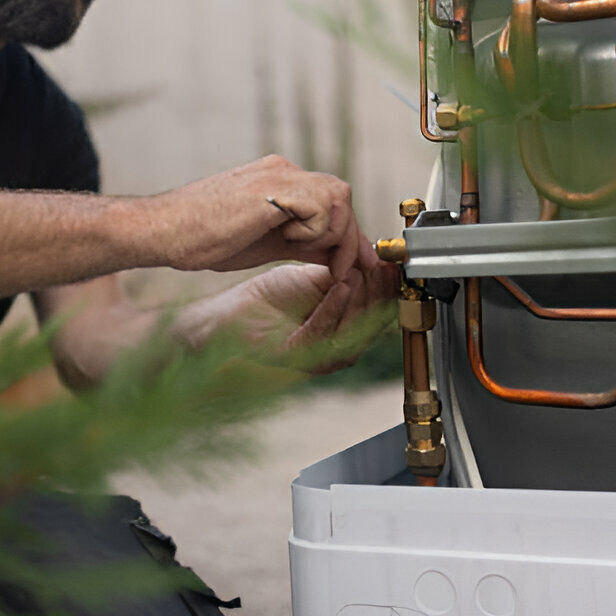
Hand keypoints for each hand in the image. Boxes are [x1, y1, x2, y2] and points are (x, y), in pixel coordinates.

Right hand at [145, 156, 376, 280]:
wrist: (162, 231)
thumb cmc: (202, 239)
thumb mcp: (267, 243)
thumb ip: (304, 244)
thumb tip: (338, 256)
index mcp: (279, 180)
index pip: (331, 200)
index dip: (347, 234)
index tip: (351, 265)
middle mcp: (282, 170)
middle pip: (341, 196)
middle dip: (348, 237)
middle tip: (340, 270)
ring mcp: (278, 175)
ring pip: (338, 198)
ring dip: (330, 235)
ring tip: (300, 251)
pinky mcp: (273, 188)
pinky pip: (322, 207)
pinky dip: (314, 231)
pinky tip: (285, 239)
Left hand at [189, 261, 399, 373]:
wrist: (218, 318)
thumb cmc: (260, 303)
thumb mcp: (309, 280)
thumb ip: (341, 273)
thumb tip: (376, 257)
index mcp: (336, 332)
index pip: (372, 313)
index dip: (388, 289)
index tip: (396, 264)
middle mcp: (328, 351)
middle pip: (367, 327)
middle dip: (381, 294)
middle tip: (386, 267)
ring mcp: (310, 359)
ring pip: (349, 334)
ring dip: (361, 301)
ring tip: (364, 273)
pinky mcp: (288, 358)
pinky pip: (320, 335)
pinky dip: (334, 309)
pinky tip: (341, 286)